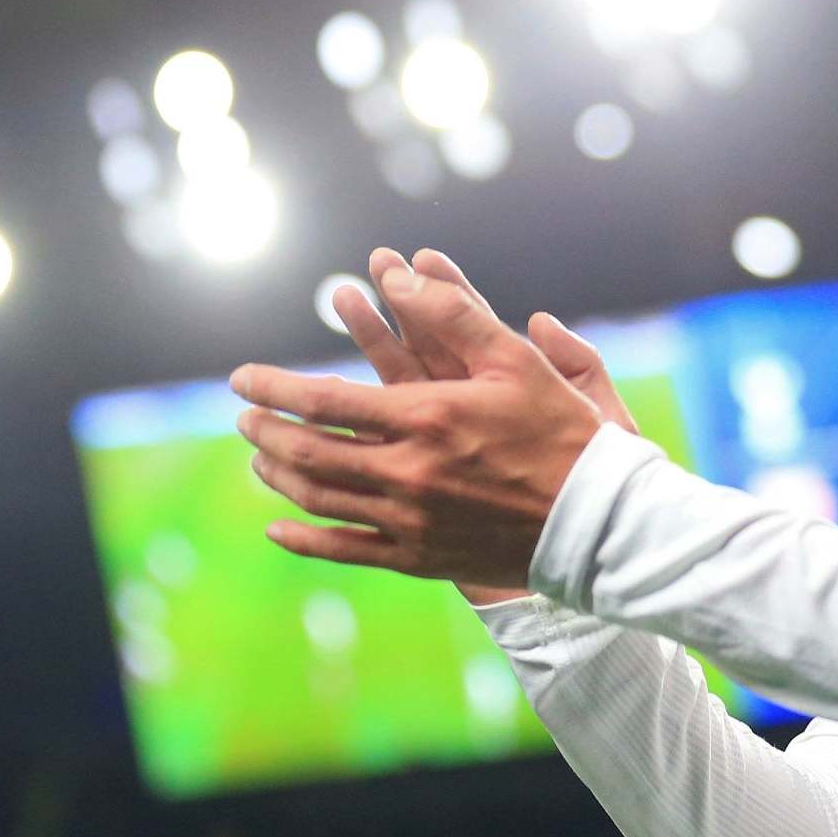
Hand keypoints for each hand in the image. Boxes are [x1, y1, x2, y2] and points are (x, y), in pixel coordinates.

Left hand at [230, 257, 606, 593]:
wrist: (596, 520)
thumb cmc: (561, 430)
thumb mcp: (515, 359)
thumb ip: (454, 313)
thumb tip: (398, 278)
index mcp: (425, 418)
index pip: (322, 402)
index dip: (273, 388)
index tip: (241, 379)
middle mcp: (407, 473)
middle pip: (308, 453)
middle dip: (266, 430)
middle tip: (244, 416)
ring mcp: (409, 521)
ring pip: (319, 500)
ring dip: (279, 475)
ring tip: (260, 456)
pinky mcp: (419, 558)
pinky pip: (346, 551)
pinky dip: (304, 542)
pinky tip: (279, 530)